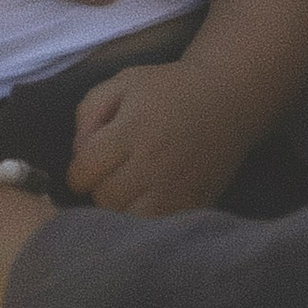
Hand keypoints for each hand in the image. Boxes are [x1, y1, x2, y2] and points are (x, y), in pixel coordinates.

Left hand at [69, 65, 243, 218]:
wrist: (229, 96)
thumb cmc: (170, 87)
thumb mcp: (123, 82)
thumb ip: (88, 112)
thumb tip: (78, 154)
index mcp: (132, 131)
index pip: (85, 170)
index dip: (78, 170)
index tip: (88, 163)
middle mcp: (154, 163)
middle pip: (105, 198)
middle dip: (100, 187)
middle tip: (111, 174)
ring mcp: (177, 188)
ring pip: (130, 219)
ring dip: (122, 207)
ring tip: (129, 189)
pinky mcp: (196, 203)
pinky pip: (159, 226)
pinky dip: (149, 217)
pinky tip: (151, 198)